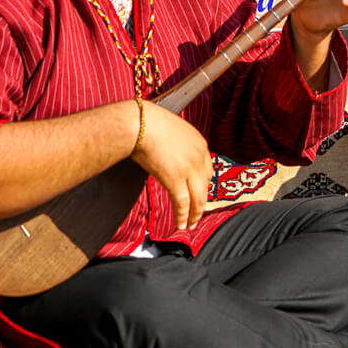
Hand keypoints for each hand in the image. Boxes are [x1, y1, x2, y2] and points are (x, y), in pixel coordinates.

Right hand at [130, 100, 212, 230]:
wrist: (140, 122)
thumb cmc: (147, 123)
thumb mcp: (171, 131)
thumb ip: (175, 145)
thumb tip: (165, 153)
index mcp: (200, 144)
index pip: (207, 170)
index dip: (203, 184)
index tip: (199, 193)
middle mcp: (199, 157)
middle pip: (205, 186)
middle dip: (201, 203)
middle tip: (197, 215)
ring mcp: (189, 168)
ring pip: (197, 198)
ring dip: (194, 214)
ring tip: (190, 225)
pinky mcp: (175, 178)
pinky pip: (182, 203)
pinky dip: (182, 216)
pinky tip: (180, 225)